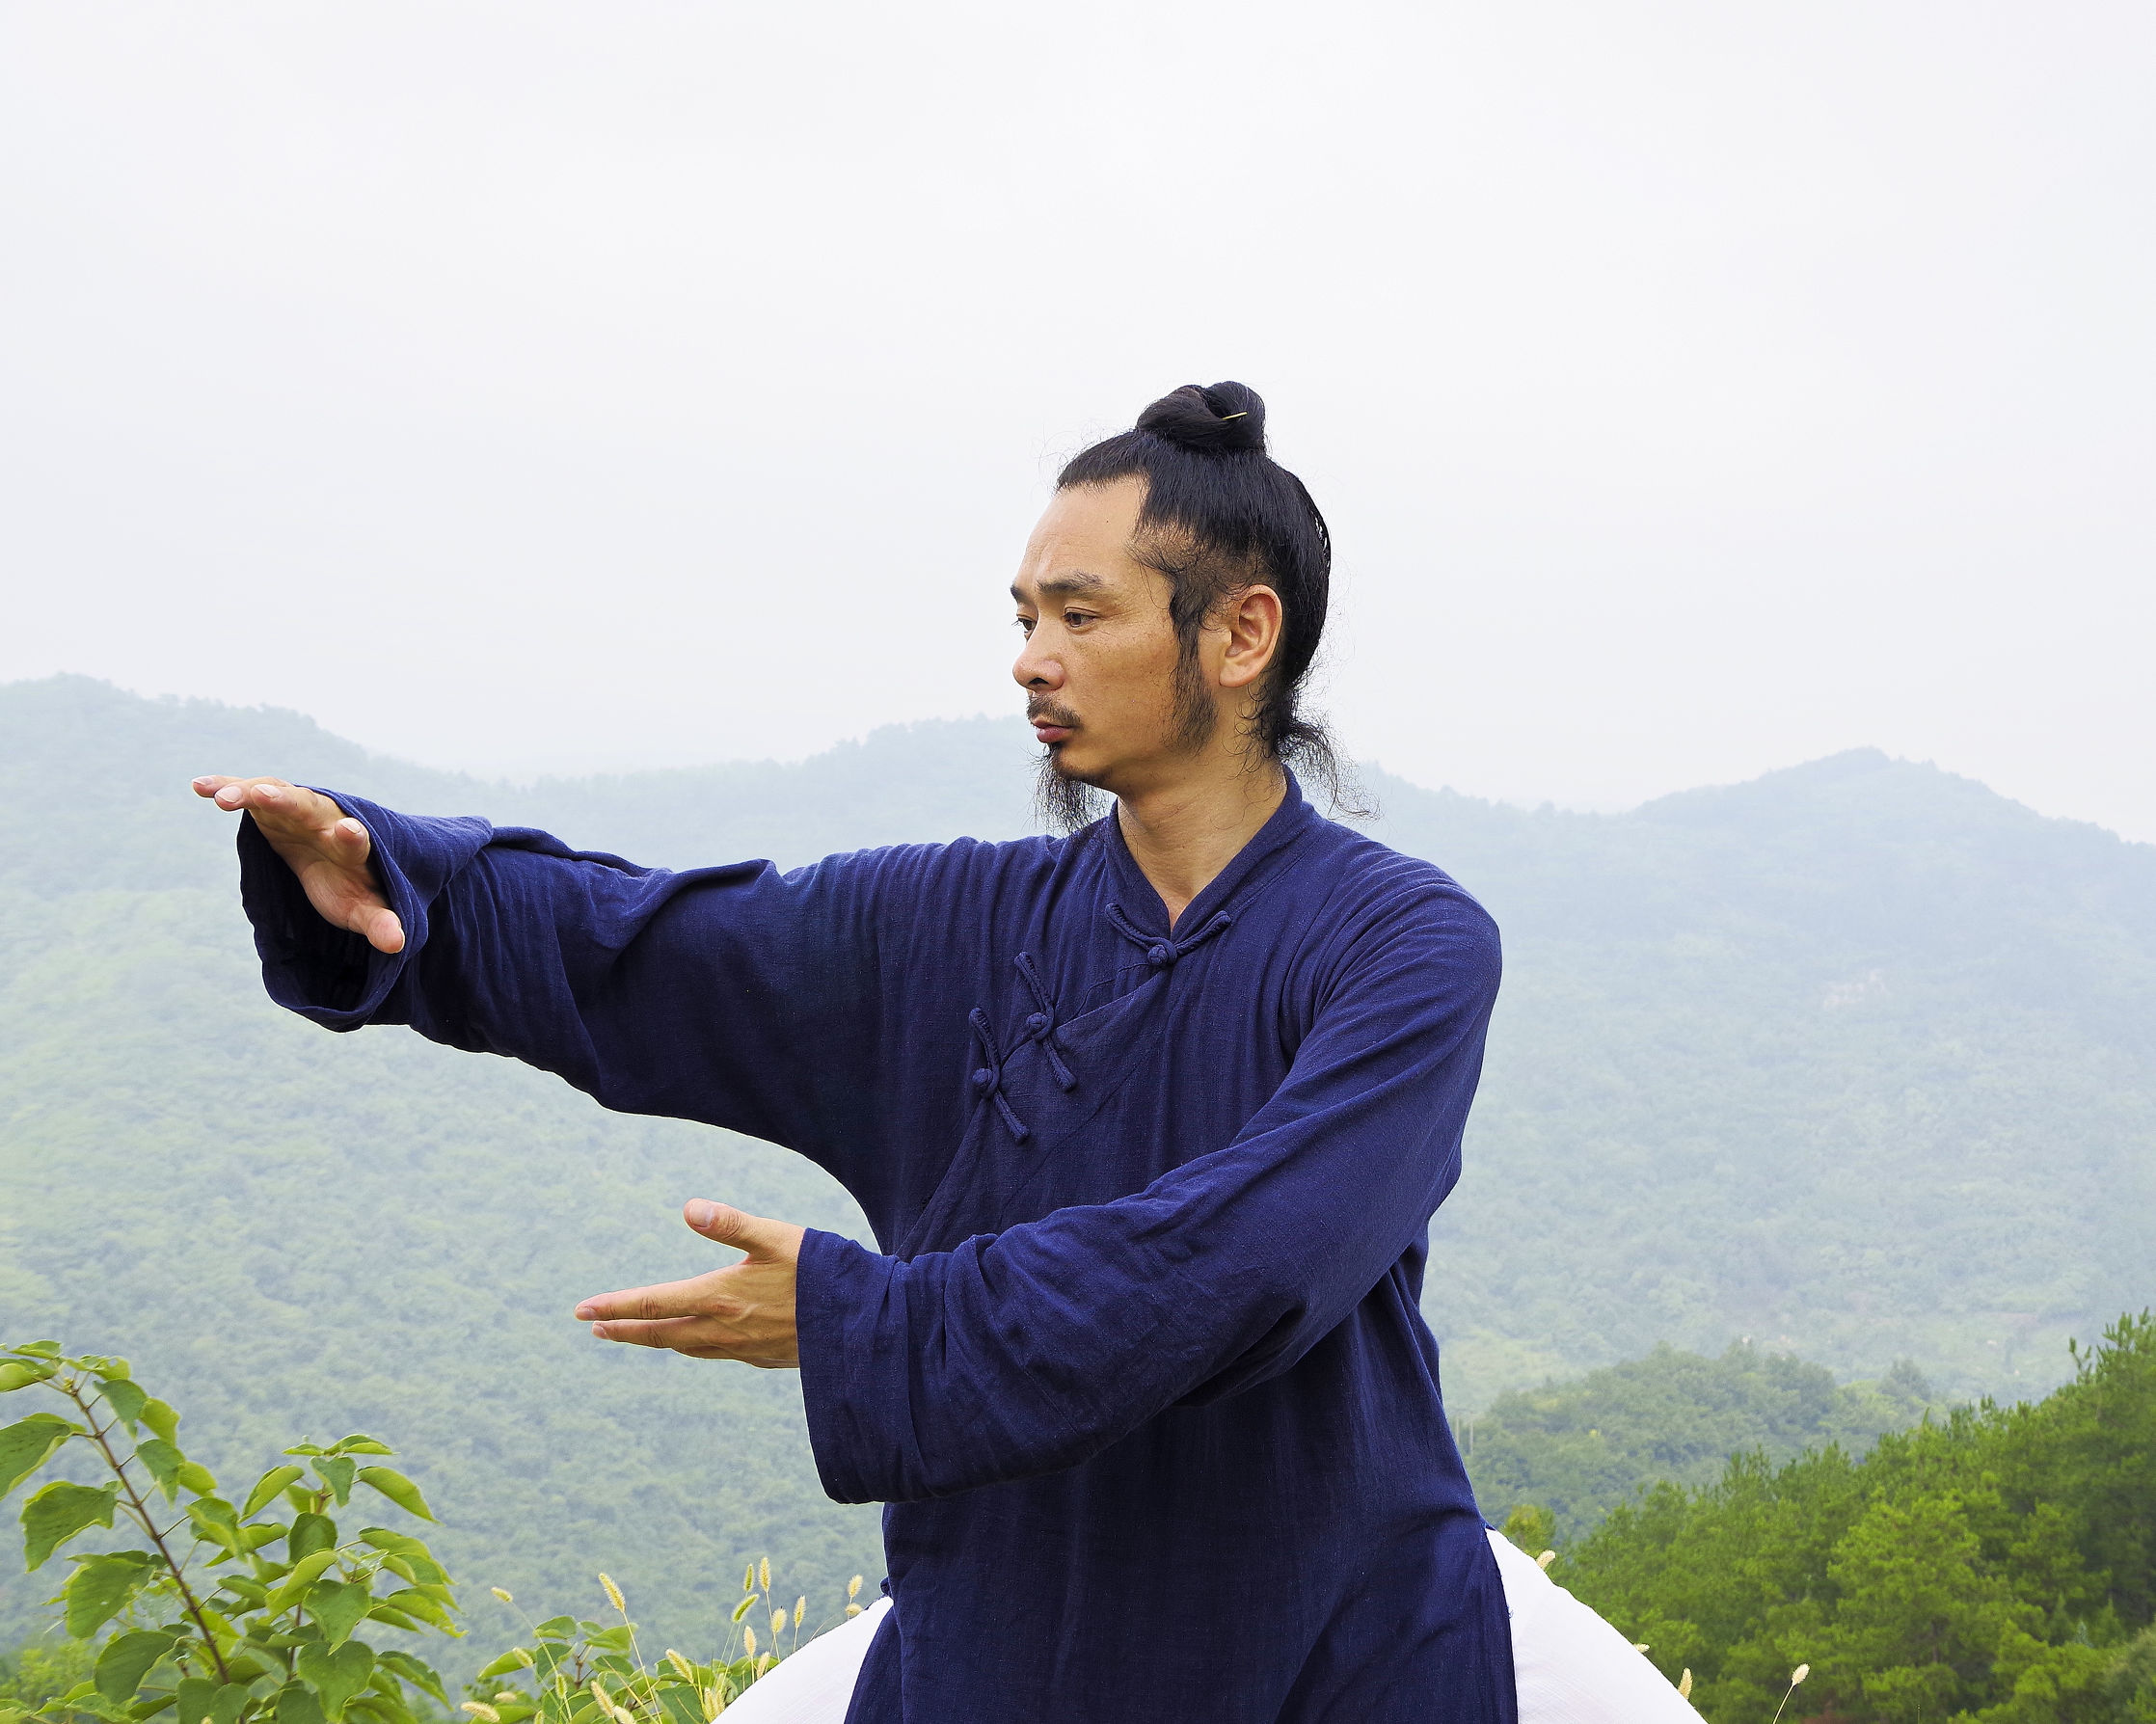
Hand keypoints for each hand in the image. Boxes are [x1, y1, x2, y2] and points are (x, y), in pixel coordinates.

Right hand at [192, 775, 405, 953]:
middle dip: (289, 801)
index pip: (356, 840)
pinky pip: (248, 793)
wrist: (339, 856)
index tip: (349, 830)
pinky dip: (226, 786)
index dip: (352, 836)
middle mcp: (324, 820)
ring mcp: (296, 810)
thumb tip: (395, 944)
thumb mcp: (365, 909)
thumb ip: (381, 922)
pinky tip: (198, 786)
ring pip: (274, 794)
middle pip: (308, 807)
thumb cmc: (353, 886)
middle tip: (268, 796)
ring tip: (222, 799)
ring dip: (250, 793)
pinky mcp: (271, 807)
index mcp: (351, 847)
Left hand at [575, 1201, 805, 1368]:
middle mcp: (724, 1329)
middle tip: (596, 1328)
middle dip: (626, 1329)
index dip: (615, 1306)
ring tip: (637, 1333)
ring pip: (687, 1348)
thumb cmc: (821, 1272)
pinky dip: (693, 1347)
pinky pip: (715, 1355)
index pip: (654, 1303)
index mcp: (720, 1296)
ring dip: (656, 1340)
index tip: (582, 1312)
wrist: (863, 1323)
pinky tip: (698, 1341)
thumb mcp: (776, 1237)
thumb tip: (688, 1207)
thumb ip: (731, 1224)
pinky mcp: (763, 1359)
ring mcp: (743, 1349)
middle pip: (661, 1333)